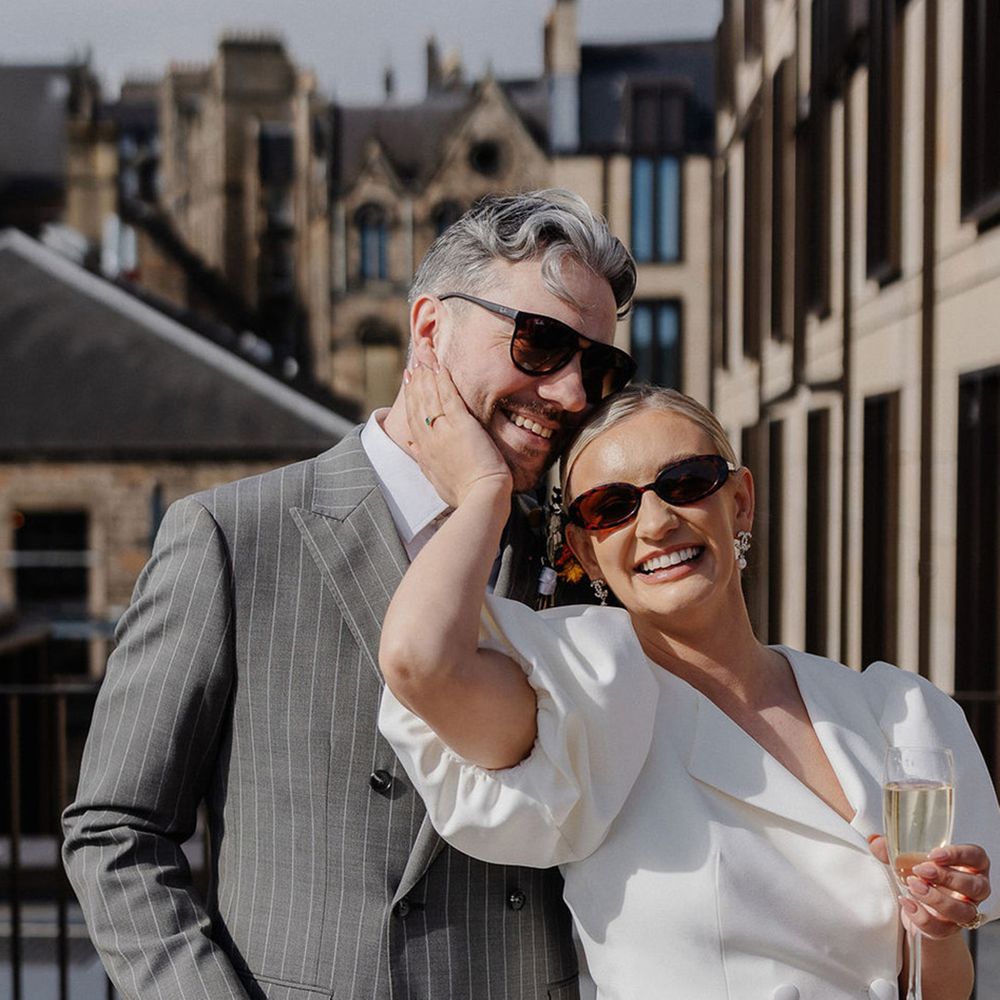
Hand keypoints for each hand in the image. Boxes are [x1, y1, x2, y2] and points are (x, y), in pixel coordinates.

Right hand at [403, 356, 511, 507]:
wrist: (480, 498)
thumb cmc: (464, 494)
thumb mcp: (436, 479)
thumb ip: (424, 460)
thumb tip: (412, 447)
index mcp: (424, 451)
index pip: (413, 418)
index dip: (410, 397)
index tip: (409, 381)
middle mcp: (429, 438)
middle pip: (418, 402)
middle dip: (416, 379)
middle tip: (414, 361)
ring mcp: (443, 430)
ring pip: (430, 396)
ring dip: (427, 373)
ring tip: (424, 356)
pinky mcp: (461, 425)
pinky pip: (448, 397)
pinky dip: (443, 380)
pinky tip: (440, 366)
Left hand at [868, 836, 991, 938]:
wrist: (918, 907)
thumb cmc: (920, 876)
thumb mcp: (907, 859)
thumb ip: (891, 849)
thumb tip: (875, 841)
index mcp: (970, 866)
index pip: (976, 857)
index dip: (959, 855)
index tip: (934, 854)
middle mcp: (974, 889)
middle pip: (974, 885)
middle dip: (946, 877)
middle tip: (921, 870)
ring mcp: (965, 911)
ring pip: (964, 911)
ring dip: (937, 899)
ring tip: (914, 887)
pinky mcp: (949, 929)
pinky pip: (942, 928)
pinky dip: (923, 917)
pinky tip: (907, 904)